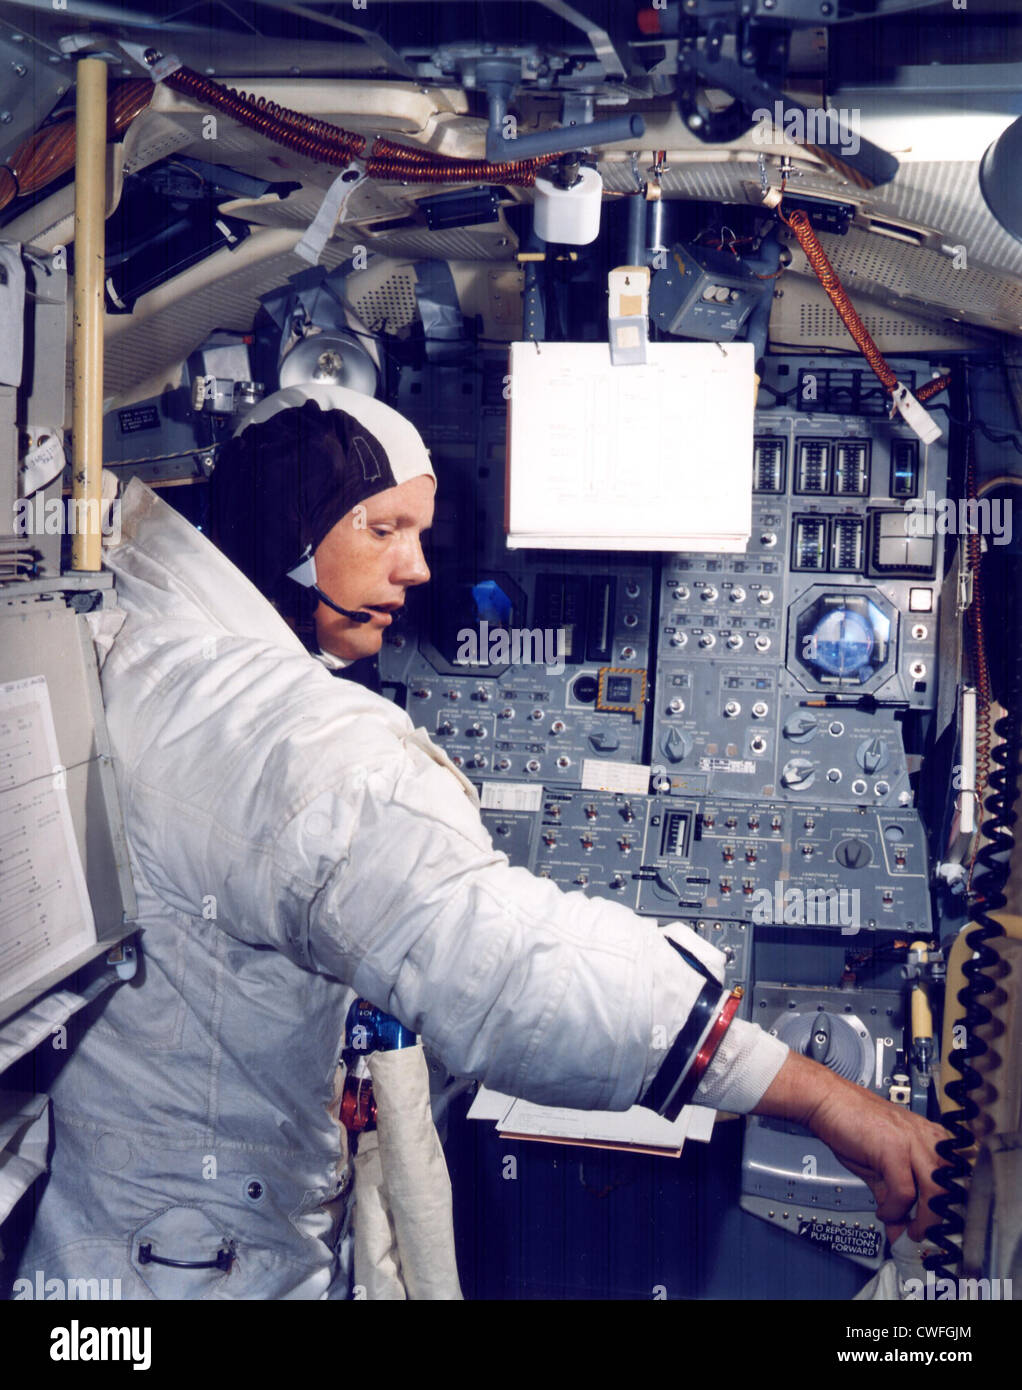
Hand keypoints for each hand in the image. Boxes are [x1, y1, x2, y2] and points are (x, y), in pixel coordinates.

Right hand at [754, 1051, 949, 1243]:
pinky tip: (882, 1211)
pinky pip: (903, 1193)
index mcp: (930, 1138)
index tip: (934, 1227)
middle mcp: (927, 1138)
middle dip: (938, 1221)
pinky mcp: (893, 1148)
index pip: (956, 1179)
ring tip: (907, 1230)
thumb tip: (898, 1225)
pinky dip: (893, 1210)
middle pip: (951, 1189)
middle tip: (920, 1234)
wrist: (825, 1100)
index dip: (948, 1208)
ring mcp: (912, 1141)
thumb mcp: (879, 1165)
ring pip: (936, 1194)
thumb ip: (893, 1194)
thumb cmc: (850, 1124)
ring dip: (922, 1221)